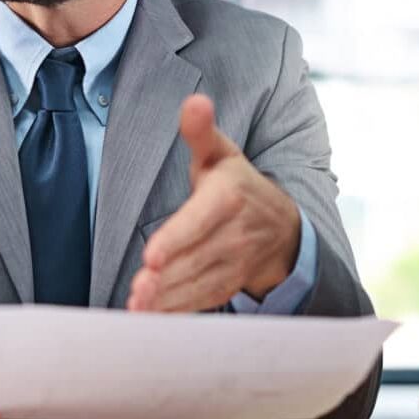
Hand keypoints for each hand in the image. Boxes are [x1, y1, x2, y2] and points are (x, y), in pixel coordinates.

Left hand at [127, 94, 301, 311]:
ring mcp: (235, 263)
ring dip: (167, 300)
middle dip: (164, 278)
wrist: (281, 226)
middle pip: (195, 259)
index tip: (151, 257)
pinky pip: (204, 301)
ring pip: (198, 285)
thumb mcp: (221, 153)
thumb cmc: (237, 184)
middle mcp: (235, 234)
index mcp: (228, 197)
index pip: (199, 221)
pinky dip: (178, 311)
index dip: (176, 240)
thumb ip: (200, 131)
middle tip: (137, 292)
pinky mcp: (229, 284)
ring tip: (138, 307)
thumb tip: (195, 101)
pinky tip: (151, 317)